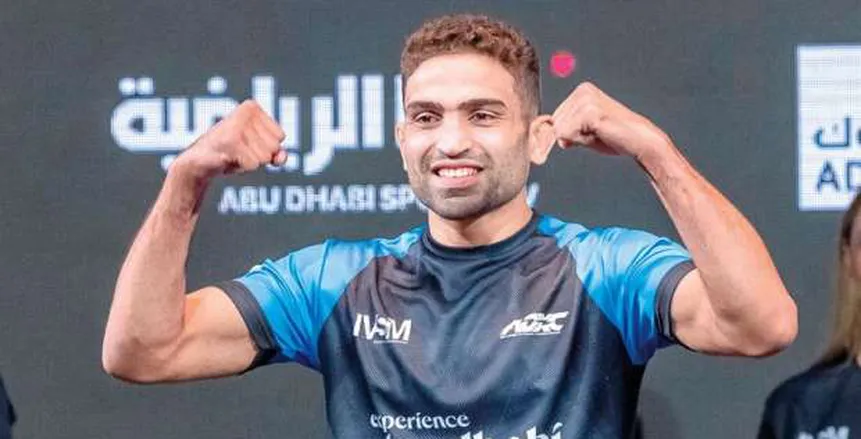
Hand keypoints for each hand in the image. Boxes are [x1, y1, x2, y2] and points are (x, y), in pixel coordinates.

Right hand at [172, 100, 286, 179]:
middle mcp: (246, 112)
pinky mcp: (231, 141)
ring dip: (250, 161)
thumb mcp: (258, 149)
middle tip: (239, 149)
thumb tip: (281, 157)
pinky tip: (228, 158)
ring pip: (265, 156)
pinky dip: (242, 167)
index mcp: (252, 107)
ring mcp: (238, 126)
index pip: (280, 136)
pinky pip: (254, 164)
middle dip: (259, 154)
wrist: (199, 162)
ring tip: (234, 153)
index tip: (246, 142)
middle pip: (274, 146)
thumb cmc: (231, 152)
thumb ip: (277, 152)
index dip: (266, 146)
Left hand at [551, 82, 671, 160]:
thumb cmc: (612, 136)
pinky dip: (581, 141)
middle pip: (555, 124)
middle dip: (571, 136)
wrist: (639, 140)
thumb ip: (564, 128)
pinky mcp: (589, 112)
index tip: (592, 130)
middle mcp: (582, 91)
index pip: (555, 119)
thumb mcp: (582, 130)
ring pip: (560, 130)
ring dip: (578, 139)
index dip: (569, 132)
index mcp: (581, 91)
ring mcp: (586, 100)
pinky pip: (566, 135)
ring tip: (599, 133)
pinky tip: (600, 133)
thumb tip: (541, 132)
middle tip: (597, 133)